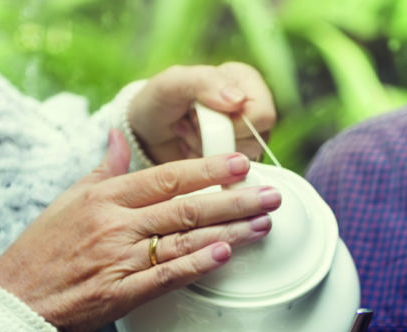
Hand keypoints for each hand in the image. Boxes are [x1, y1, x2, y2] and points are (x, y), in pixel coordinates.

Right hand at [0, 130, 280, 331]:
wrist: (15, 304)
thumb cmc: (39, 253)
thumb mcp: (66, 201)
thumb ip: (100, 170)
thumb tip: (115, 137)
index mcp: (103, 198)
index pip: (166, 176)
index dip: (208, 169)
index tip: (240, 164)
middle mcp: (114, 224)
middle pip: (185, 205)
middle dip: (233, 198)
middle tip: (270, 193)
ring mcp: (119, 260)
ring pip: (183, 239)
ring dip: (229, 230)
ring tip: (263, 223)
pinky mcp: (120, 295)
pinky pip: (166, 277)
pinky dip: (197, 264)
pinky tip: (225, 255)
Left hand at [127, 63, 275, 163]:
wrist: (144, 132)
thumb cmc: (158, 101)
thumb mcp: (173, 83)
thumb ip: (204, 83)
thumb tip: (238, 100)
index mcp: (245, 80)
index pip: (262, 115)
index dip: (231, 125)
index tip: (197, 115)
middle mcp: (252, 107)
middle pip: (255, 141)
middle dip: (214, 139)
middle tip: (189, 125)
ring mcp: (246, 137)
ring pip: (243, 160)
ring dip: (206, 152)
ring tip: (186, 135)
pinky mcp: (235, 161)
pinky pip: (231, 175)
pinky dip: (205, 166)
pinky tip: (189, 151)